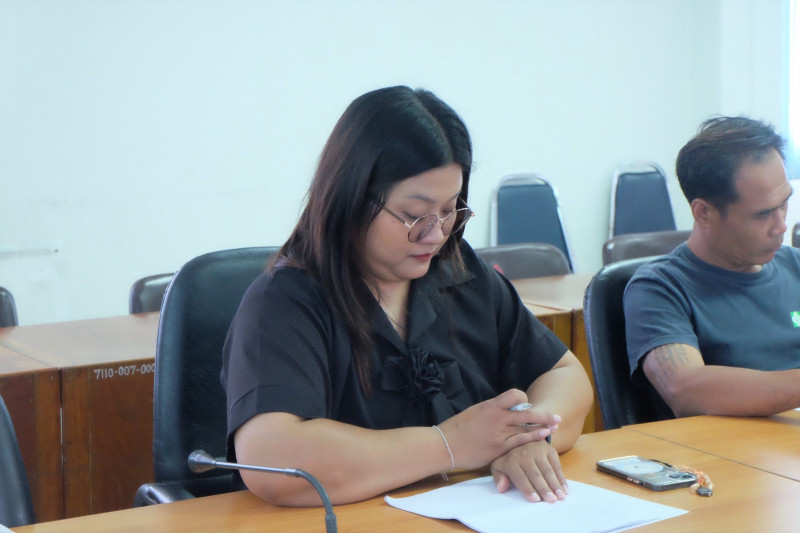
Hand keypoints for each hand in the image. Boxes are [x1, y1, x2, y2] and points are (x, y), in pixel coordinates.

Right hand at [436, 389, 559, 469]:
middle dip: (543, 415)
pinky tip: (542, 437)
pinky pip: (520, 442)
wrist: (445, 445)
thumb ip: (491, 410)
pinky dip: (532, 438)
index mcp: (491, 406)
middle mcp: (498, 418)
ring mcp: (500, 434)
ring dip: (543, 427)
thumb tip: (502, 409)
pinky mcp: (499, 448)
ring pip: (527, 429)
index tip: (526, 403)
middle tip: (556, 416)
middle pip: (527, 413)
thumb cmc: (457, 428)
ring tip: (555, 426)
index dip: (523, 399)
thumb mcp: (474, 412)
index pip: (515, 395)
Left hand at [490, 440, 567, 502]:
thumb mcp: (499, 466)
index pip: (520, 477)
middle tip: (551, 500)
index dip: (528, 489)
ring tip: (561, 497)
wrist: (520, 440)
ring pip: (548, 470)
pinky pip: (557, 466)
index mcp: (511, 460)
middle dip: (544, 488)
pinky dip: (561, 478)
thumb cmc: (509, 459)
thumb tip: (502, 488)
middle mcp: (524, 454)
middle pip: (536, 474)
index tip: (536, 500)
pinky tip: (564, 489)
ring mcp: (538, 450)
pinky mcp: (549, 450)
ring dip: (555, 485)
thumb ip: (499, 478)